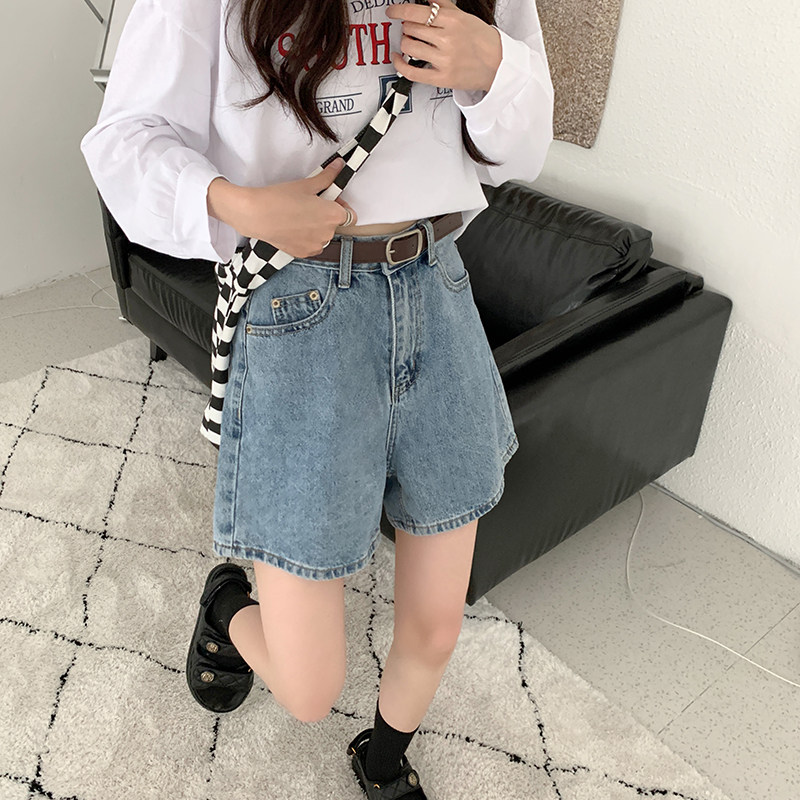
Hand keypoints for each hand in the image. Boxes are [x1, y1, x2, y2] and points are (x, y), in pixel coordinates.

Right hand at [232, 159, 357, 258]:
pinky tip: (293, 227)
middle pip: (335, 224)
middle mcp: (328, 234)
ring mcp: (316, 245)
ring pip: (323, 235)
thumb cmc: (280, 199)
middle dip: (326, 214)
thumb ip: (327, 177)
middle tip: (308, 204)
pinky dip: (306, 237)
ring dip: (316, 227)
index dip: (340, 205)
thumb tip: (338, 166)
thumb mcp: (306, 185)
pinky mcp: (304, 253)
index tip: (329, 199)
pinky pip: (312, 244)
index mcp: (333, 216)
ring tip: (298, 216)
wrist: (256, 215)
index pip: (350, 214)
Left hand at [385, 0, 501, 93]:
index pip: (417, 12)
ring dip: (405, 42)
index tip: (392, 11)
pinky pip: (412, 72)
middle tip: (411, 29)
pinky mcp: (442, 78)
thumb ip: (444, 6)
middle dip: (407, 27)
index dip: (399, 10)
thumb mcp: (465, 17)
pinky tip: (398, 58)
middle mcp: (447, 40)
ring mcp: (444, 60)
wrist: (498, 65)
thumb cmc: (483, 41)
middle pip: (411, 28)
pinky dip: (400, 64)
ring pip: (409, 46)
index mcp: (452, 21)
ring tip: (411, 42)